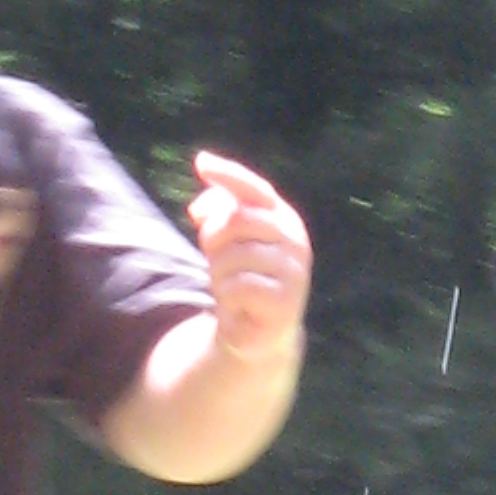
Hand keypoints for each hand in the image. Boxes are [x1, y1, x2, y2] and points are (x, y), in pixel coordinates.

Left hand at [187, 152, 310, 364]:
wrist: (259, 331)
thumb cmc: (242, 277)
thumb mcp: (225, 241)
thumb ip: (217, 214)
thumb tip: (200, 208)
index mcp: (283, 218)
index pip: (255, 189)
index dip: (228, 175)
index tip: (201, 163)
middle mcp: (295, 240)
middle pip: (236, 220)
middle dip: (213, 240)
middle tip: (214, 260)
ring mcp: (294, 271)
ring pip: (233, 257)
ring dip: (218, 274)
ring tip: (230, 287)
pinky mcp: (286, 301)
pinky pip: (238, 287)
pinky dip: (227, 297)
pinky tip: (238, 305)